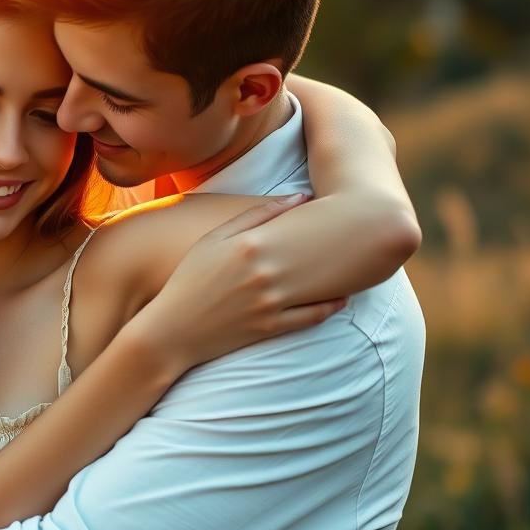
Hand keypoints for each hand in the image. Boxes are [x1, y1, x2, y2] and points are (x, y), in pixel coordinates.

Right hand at [134, 194, 346, 371]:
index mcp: (249, 246)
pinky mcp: (272, 327)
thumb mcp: (212, 241)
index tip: (341, 209)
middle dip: (339, 245)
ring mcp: (270, 303)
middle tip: (358, 235)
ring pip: (320, 288)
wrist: (171, 331)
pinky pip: (312, 316)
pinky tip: (341, 298)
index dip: (325, 216)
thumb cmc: (188, 281)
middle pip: (315, 255)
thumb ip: (253, 217)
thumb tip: (300, 197)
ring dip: (340, 277)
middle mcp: (264, 274)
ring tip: (353, 267)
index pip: (299, 224)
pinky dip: (330, 307)